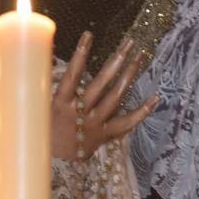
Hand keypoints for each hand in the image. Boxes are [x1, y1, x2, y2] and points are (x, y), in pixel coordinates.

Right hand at [53, 32, 157, 160]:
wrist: (50, 163)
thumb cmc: (45, 127)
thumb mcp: (42, 104)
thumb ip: (52, 82)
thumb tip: (49, 53)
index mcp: (60, 103)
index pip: (71, 75)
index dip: (79, 55)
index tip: (89, 35)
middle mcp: (79, 113)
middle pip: (101, 83)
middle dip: (116, 60)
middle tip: (129, 42)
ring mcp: (94, 124)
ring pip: (115, 97)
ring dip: (129, 75)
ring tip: (139, 56)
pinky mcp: (105, 135)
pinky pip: (127, 123)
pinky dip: (142, 111)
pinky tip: (155, 97)